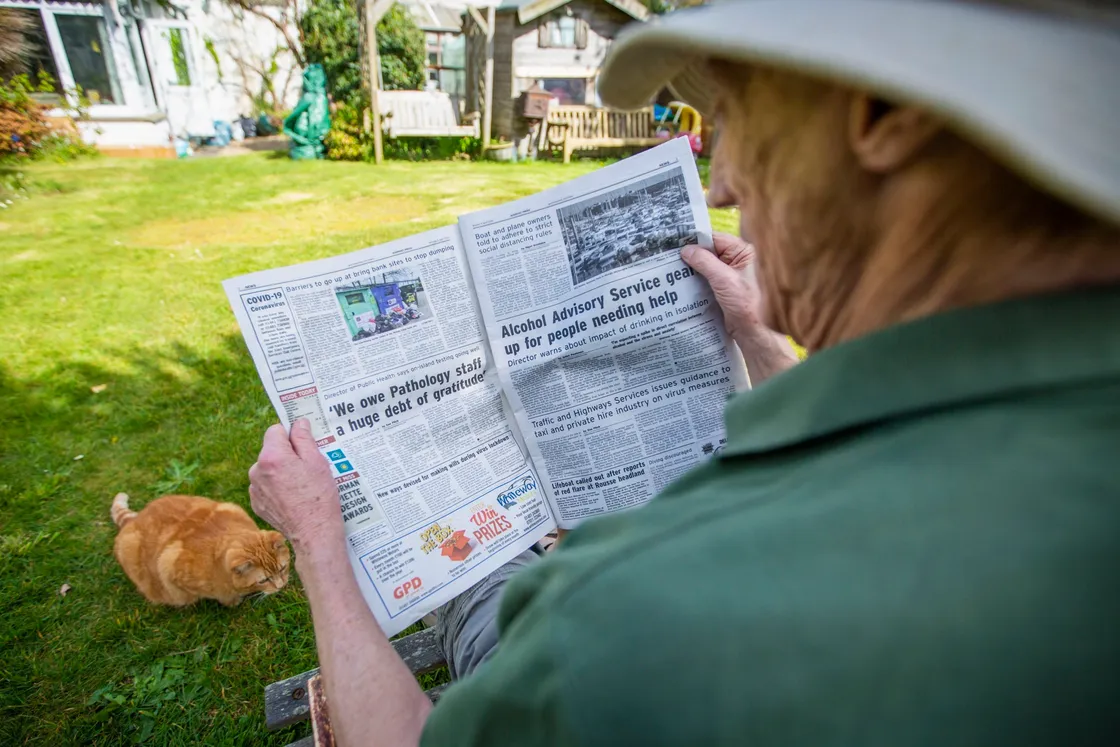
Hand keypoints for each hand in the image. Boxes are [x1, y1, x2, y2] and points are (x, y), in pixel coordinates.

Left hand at [248, 419, 342, 549]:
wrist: (313, 533)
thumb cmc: (319, 495)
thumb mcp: (317, 462)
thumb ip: (304, 438)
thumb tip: (298, 422)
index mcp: (271, 456)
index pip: (276, 430)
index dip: (292, 436)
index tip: (304, 446)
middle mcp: (256, 470)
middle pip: (271, 450)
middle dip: (287, 455)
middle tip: (307, 470)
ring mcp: (254, 488)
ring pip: (268, 469)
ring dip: (281, 472)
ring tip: (301, 487)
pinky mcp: (256, 503)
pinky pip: (265, 486)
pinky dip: (277, 488)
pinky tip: (292, 498)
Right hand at [681, 233, 798, 384]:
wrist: (753, 332)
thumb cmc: (747, 304)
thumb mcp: (724, 279)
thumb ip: (705, 262)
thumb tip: (686, 250)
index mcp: (743, 252)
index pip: (715, 239)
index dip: (695, 240)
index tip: (676, 241)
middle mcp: (737, 261)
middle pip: (708, 252)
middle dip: (691, 255)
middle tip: (668, 256)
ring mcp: (729, 275)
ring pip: (705, 266)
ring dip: (691, 269)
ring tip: (670, 269)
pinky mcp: (722, 289)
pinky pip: (705, 279)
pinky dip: (694, 281)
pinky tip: (679, 282)